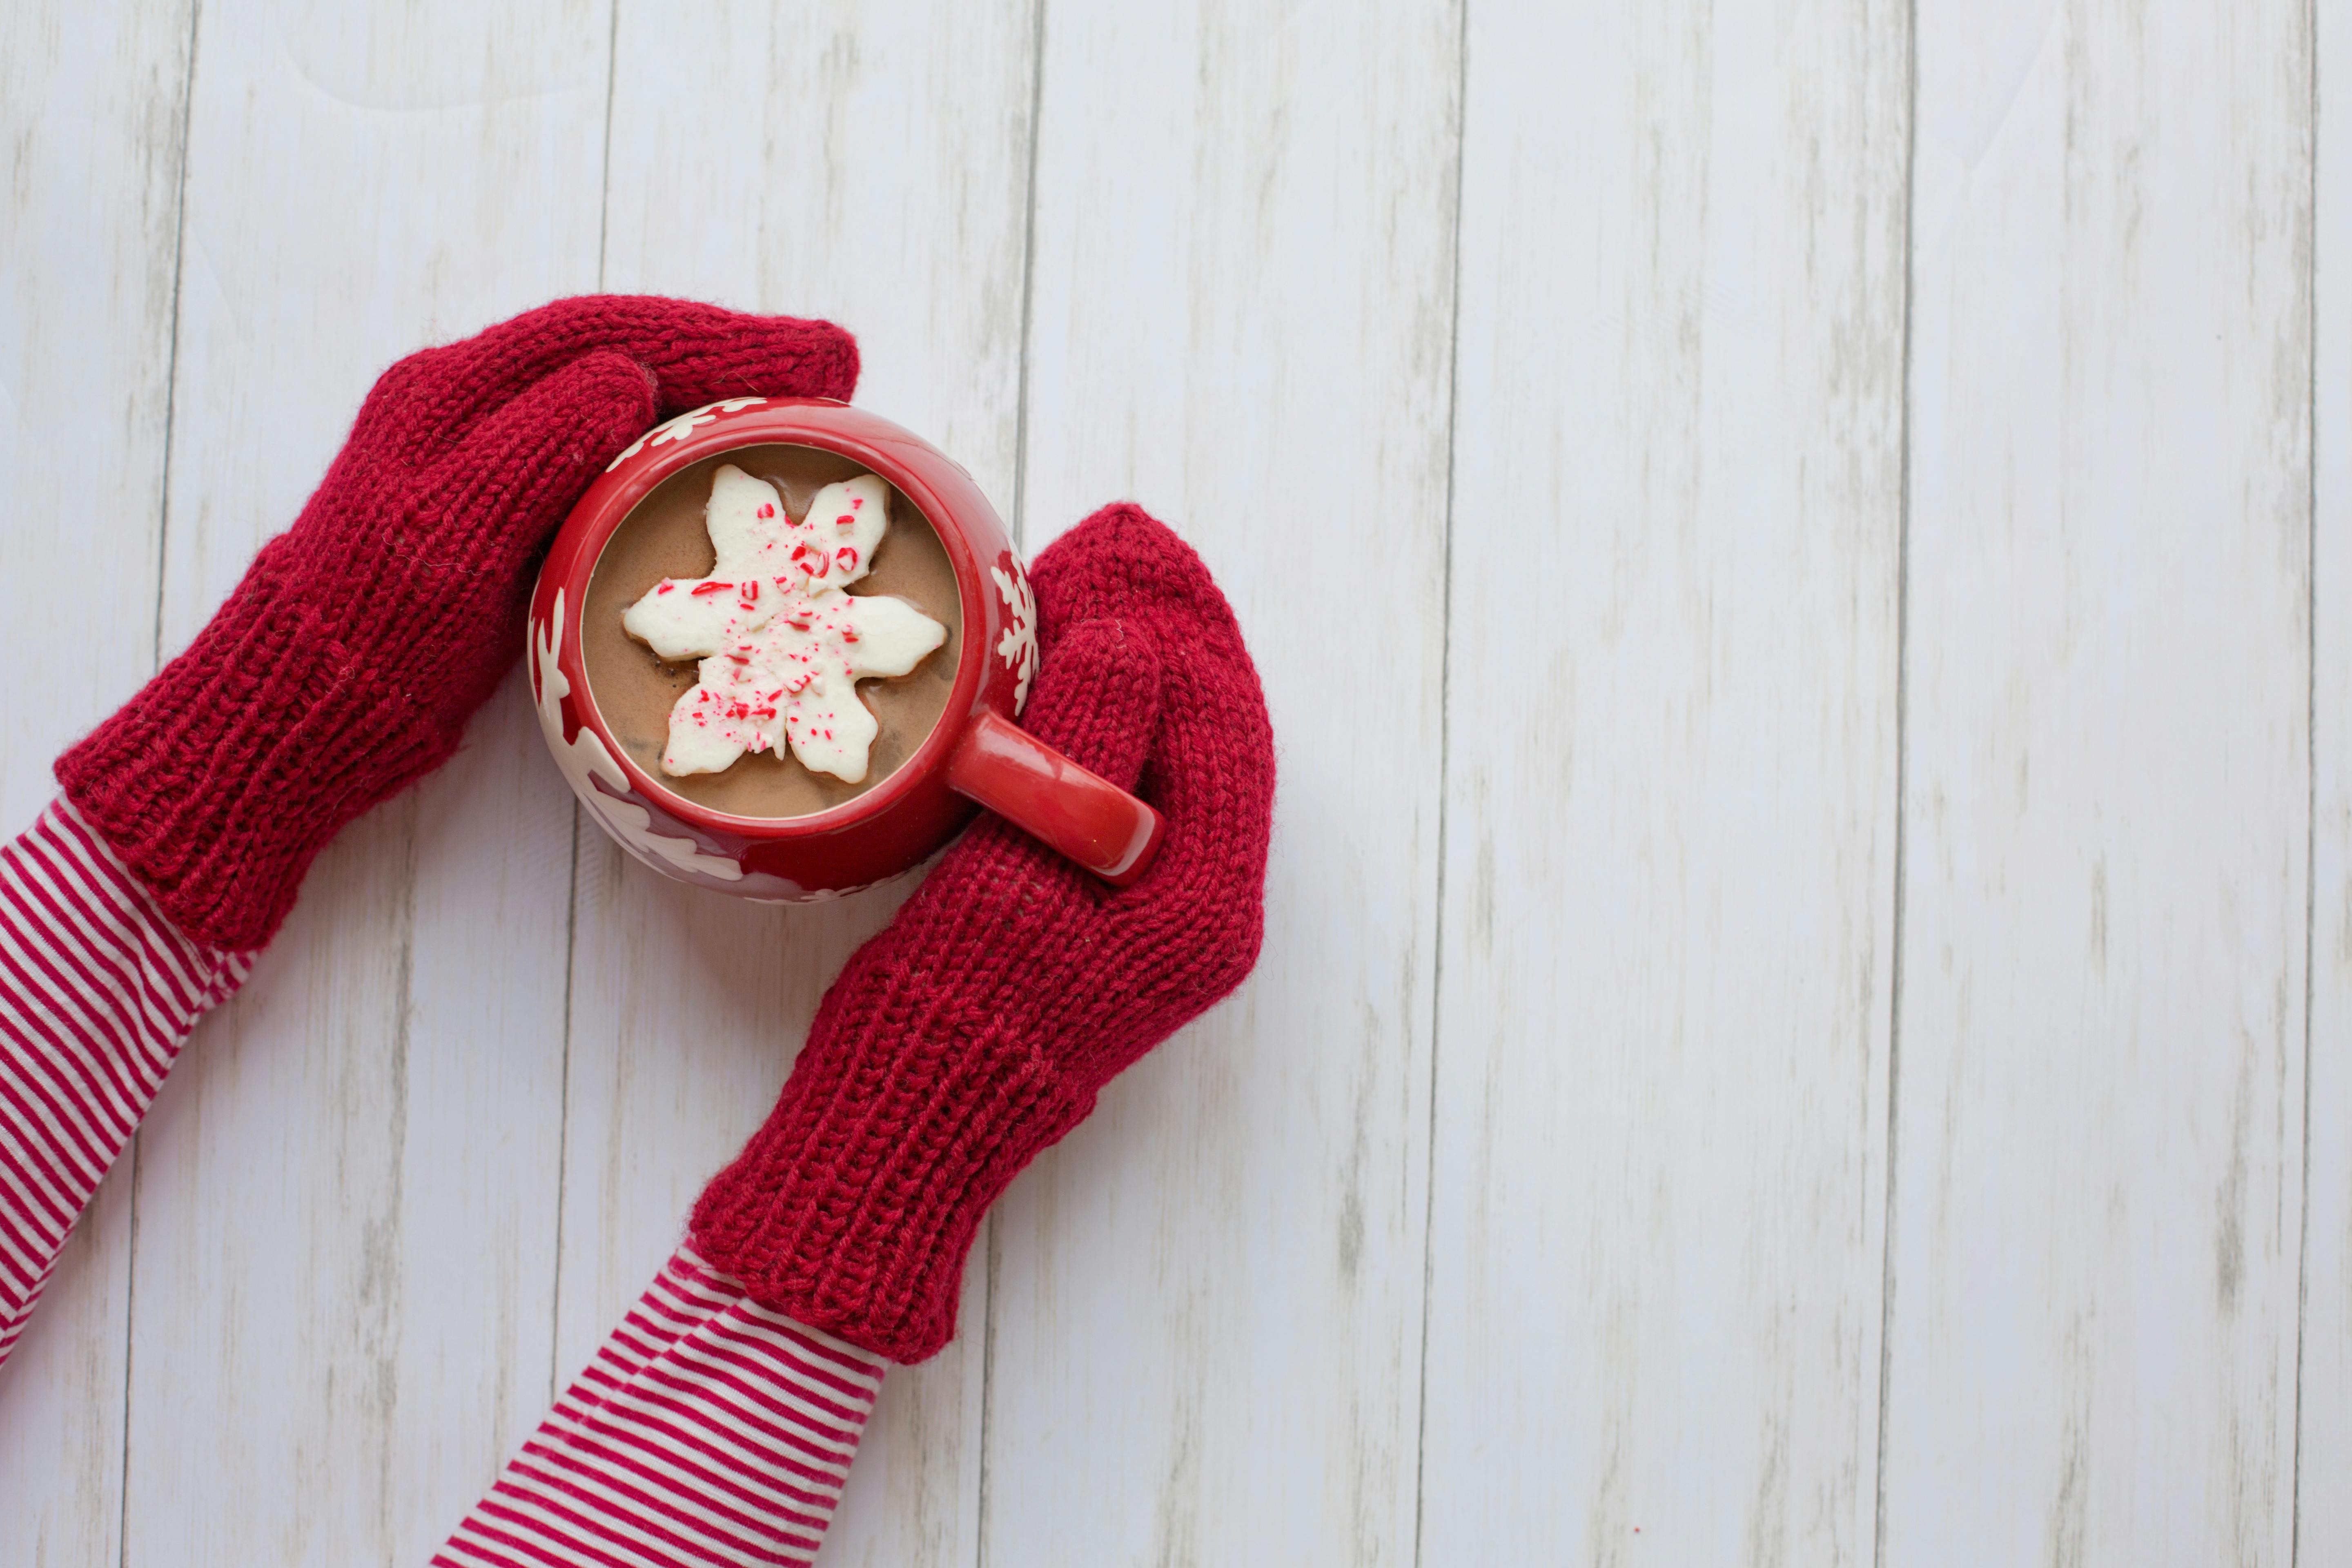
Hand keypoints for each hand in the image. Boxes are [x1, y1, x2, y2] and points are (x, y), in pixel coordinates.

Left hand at [57, 295, 858, 950]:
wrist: (312, 707)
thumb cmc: (374, 627)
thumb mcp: (452, 530)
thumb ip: (535, 444)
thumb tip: (625, 374)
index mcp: (458, 391)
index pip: (610, 335)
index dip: (720, 338)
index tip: (815, 355)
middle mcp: (476, 402)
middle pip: (626, 349)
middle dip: (736, 352)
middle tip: (838, 367)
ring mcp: (495, 454)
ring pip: (624, 395)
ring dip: (719, 389)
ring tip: (806, 400)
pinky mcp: (513, 509)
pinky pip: (613, 447)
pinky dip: (682, 437)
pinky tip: (729, 453)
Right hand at [691, 503, 1276, 1362]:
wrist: (903, 1123)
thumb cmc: (952, 1017)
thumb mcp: (1015, 880)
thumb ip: (1081, 763)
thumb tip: (1131, 643)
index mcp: (1203, 904)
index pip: (1224, 732)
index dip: (1182, 631)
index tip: (1133, 551)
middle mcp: (1201, 905)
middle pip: (1209, 736)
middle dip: (1169, 633)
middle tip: (1119, 541)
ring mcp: (1155, 907)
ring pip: (1170, 756)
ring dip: (1138, 667)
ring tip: (1093, 579)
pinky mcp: (1103, 904)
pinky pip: (1128, 785)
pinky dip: (1104, 718)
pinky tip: (1064, 665)